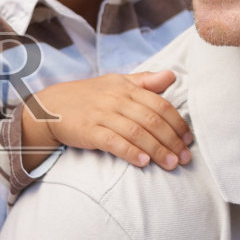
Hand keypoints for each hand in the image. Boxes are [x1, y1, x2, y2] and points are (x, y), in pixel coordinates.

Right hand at [22, 70, 191, 168]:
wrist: (50, 106)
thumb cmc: (88, 96)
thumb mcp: (116, 82)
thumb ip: (145, 81)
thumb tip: (172, 75)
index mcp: (127, 87)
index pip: (160, 105)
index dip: (178, 123)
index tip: (189, 140)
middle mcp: (116, 99)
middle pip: (152, 120)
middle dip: (172, 141)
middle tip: (185, 158)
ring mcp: (102, 115)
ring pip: (137, 132)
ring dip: (157, 150)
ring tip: (171, 164)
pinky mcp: (89, 131)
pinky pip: (114, 142)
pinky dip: (130, 152)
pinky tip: (143, 162)